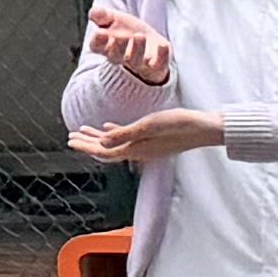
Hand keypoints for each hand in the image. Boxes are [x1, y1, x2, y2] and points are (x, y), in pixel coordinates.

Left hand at [72, 108, 226, 164]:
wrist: (208, 128)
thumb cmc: (181, 124)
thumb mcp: (150, 126)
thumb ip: (125, 134)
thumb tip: (102, 144)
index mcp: (136, 149)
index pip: (104, 152)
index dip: (85, 146)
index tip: (69, 141)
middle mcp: (140, 150)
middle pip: (107, 149)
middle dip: (87, 143)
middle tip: (70, 137)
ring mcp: (147, 145)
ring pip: (116, 143)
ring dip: (98, 137)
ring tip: (82, 130)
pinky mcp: (155, 139)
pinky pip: (128, 137)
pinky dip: (115, 132)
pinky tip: (108, 125)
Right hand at [83, 1, 174, 92]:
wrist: (150, 46)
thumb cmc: (127, 31)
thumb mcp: (114, 20)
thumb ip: (102, 15)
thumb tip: (93, 13)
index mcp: (106, 47)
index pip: (97, 47)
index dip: (98, 42)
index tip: (100, 33)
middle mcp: (121, 58)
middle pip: (116, 56)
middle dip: (118, 47)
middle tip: (122, 35)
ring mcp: (139, 64)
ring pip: (136, 60)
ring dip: (137, 49)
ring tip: (139, 36)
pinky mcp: (157, 66)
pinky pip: (159, 64)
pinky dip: (161, 55)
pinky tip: (162, 45)